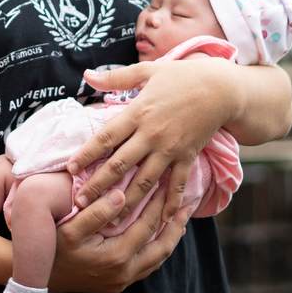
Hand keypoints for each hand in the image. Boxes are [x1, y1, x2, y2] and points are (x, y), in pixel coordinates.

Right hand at [46, 185, 195, 292]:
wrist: (34, 281)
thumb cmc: (51, 250)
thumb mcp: (70, 229)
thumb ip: (97, 212)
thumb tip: (122, 195)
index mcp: (117, 258)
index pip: (148, 227)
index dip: (160, 204)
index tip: (169, 184)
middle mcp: (124, 274)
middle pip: (161, 247)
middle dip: (176, 224)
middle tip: (188, 204)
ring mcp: (120, 281)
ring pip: (156, 259)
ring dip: (169, 238)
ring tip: (179, 219)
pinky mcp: (115, 284)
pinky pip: (145, 266)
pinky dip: (155, 249)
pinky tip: (157, 236)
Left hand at [68, 58, 240, 223]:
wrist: (222, 87)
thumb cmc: (182, 76)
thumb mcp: (147, 72)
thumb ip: (115, 78)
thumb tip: (86, 74)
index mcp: (138, 112)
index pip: (106, 137)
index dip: (87, 154)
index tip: (69, 169)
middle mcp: (152, 134)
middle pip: (120, 164)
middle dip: (98, 185)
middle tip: (79, 203)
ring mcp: (171, 148)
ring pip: (145, 180)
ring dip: (127, 201)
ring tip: (110, 220)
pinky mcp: (188, 157)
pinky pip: (177, 183)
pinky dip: (170, 202)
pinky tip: (161, 220)